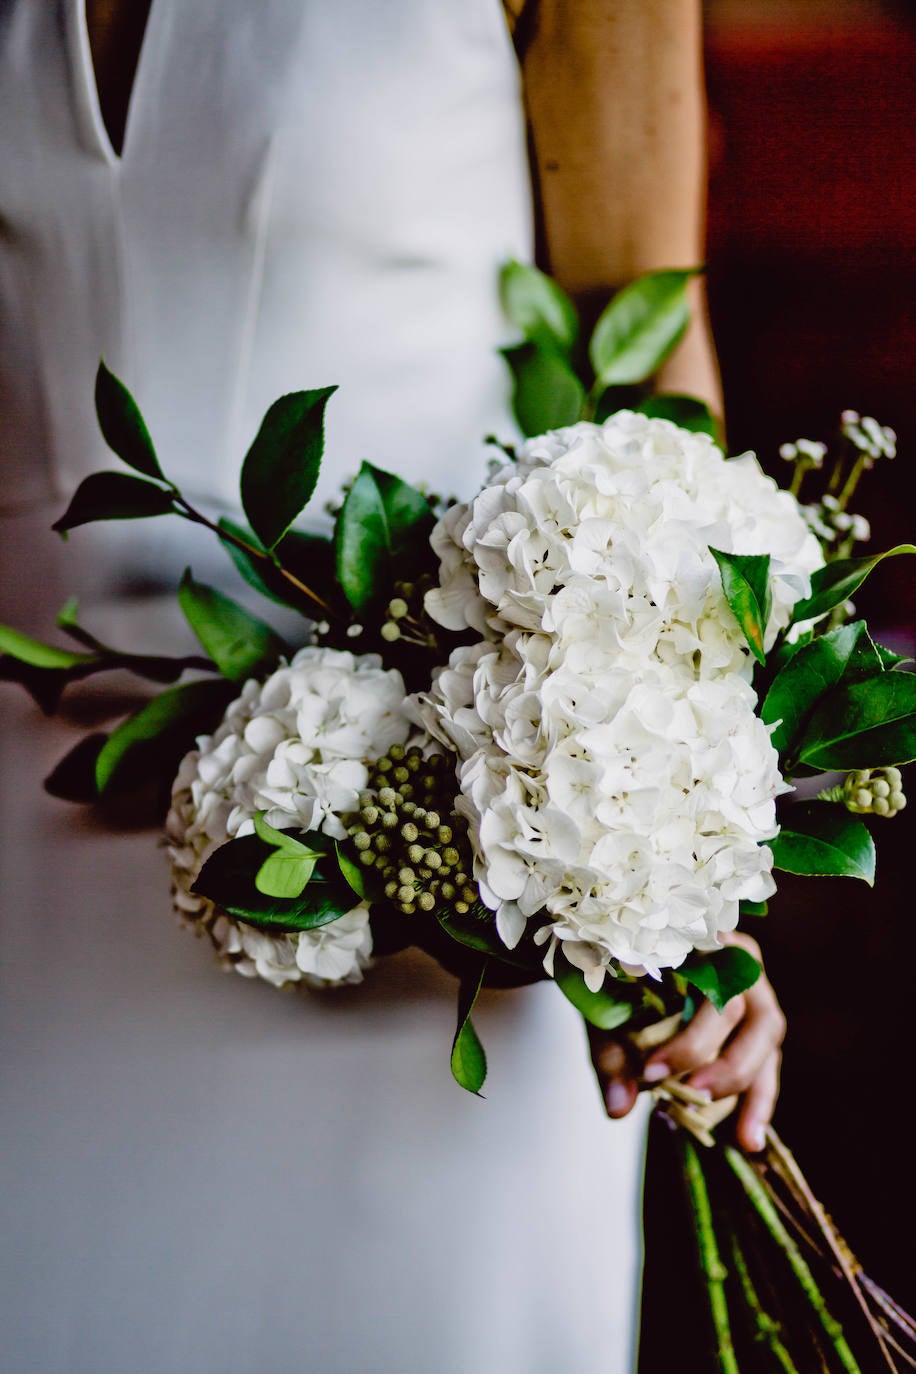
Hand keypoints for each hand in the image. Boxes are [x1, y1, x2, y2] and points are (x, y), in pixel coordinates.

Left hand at [588, 932, 786, 1152]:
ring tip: (739, 1134)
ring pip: (766, 1036)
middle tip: (687, 1098)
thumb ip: (611, 1053)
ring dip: (749, 1086)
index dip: (688, 1038)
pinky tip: (749, 1138)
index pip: (704, 987)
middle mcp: (736, 960)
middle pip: (742, 1012)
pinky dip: (760, 1100)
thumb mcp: (605, 1009)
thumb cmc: (618, 977)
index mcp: (698, 942)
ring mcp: (755, 990)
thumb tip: (619, 1107)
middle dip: (720, 1064)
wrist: (623, 962)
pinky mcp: (760, 1024)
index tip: (653, 1073)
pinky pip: (768, 1061)